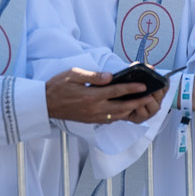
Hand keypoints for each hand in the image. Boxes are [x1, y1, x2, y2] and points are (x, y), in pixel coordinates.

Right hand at [45, 66, 165, 124]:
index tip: (144, 85)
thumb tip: (109, 76)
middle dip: (138, 102)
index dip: (132, 88)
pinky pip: (109, 119)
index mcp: (91, 96)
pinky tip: (125, 110)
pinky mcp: (90, 120)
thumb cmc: (58, 86)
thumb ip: (93, 76)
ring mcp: (92, 116)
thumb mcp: (73, 74)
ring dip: (131, 110)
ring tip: (141, 103)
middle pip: (122, 107)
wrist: (44, 103)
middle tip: (150, 97)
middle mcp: (94, 108)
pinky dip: (120, 115)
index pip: (117, 92)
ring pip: (117, 115)